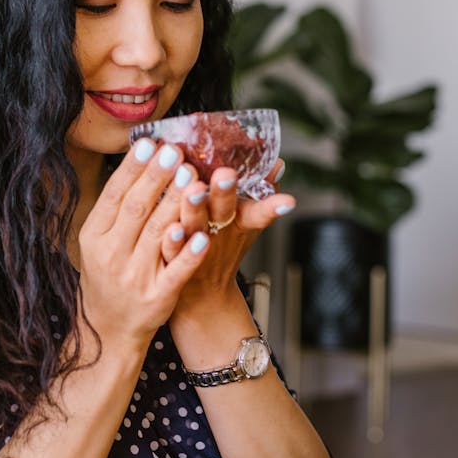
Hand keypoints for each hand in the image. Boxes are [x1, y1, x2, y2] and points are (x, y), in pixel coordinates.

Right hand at [76, 139, 213, 350]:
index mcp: (95, 237)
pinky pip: (176, 271)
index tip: (150, 143)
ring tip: (193, 177)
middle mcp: (111, 255)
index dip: (133, 169)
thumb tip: (141, 161)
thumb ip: (117, 208)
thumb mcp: (99, 242)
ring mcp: (135, 277)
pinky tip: (204, 234)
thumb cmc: (108, 276)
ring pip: (159, 234)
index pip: (114, 196)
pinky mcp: (158, 297)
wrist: (109, 329)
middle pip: (137, 209)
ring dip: (177, 204)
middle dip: (157, 178)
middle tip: (176, 151)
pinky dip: (189, 253)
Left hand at [161, 159, 294, 308]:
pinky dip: (172, 241)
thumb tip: (277, 162)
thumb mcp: (246, 222)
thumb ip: (261, 191)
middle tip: (225, 174)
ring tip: (194, 190)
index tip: (287, 201)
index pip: (259, 212)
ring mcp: (195, 247)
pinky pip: (171, 250)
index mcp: (238, 220)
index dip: (272, 207)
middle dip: (225, 193)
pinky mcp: (173, 261)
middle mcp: (218, 232)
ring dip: (195, 209)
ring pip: (195, 226)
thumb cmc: (223, 246)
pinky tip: (170, 227)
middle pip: (223, 211)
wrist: (201, 295)